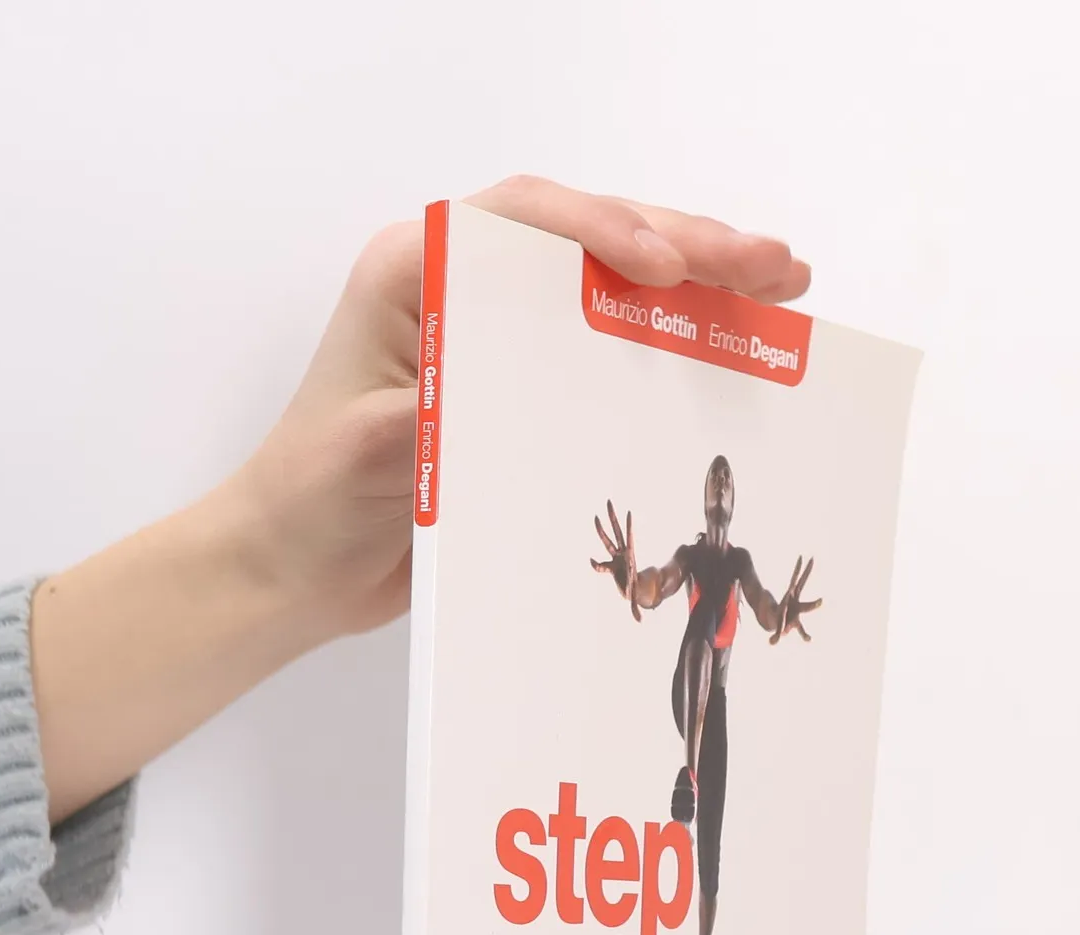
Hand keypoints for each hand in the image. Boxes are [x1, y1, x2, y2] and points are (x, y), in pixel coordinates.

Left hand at [232, 176, 812, 653]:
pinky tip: (738, 346)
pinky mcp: (529, 388)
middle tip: (771, 265)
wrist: (297, 569)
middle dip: (686, 244)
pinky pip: (613, 350)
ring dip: (701, 282)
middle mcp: (463, 288)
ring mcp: (502, 335)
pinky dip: (677, 344)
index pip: (523, 221)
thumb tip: (487, 395)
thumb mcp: (361, 454)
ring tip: (782, 286)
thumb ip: (420, 416)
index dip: (602, 231)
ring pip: (612, 288)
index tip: (663, 266)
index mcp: (415, 273)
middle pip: (587, 241)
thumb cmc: (310, 500)